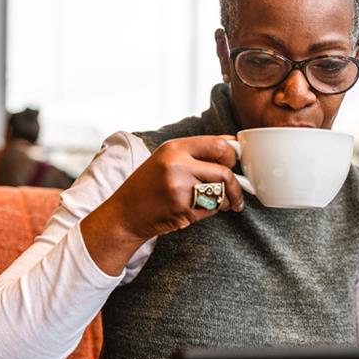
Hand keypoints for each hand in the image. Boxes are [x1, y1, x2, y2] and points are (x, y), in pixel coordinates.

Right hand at [81, 135, 244, 275]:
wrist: (124, 214)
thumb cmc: (148, 186)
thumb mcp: (166, 160)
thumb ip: (196, 153)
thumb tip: (233, 146)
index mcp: (175, 147)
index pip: (219, 145)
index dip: (232, 156)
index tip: (233, 165)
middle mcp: (177, 164)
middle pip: (225, 171)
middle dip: (235, 184)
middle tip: (234, 190)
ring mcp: (179, 188)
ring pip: (220, 192)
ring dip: (225, 201)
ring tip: (217, 203)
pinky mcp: (181, 209)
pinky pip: (210, 209)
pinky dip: (209, 212)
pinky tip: (195, 210)